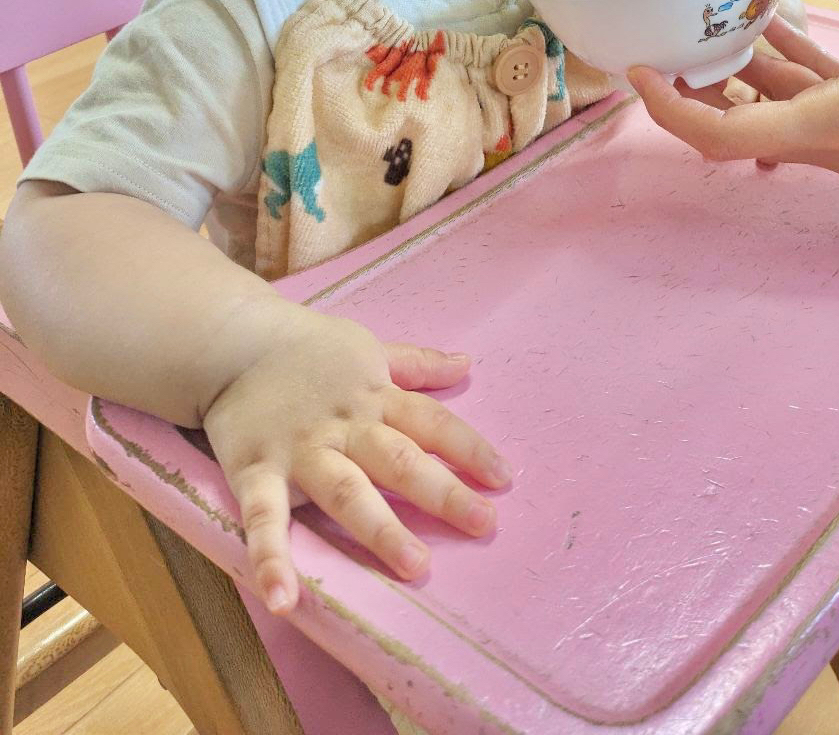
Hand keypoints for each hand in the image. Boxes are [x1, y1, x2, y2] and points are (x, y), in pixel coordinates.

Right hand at [202, 305, 510, 614]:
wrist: (232, 340)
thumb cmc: (307, 349)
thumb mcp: (368, 348)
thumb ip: (417, 365)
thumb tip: (467, 364)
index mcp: (374, 397)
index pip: (431, 423)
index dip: (469, 449)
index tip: (504, 478)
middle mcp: (345, 426)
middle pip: (399, 460)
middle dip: (442, 492)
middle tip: (485, 524)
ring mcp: (301, 451)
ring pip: (346, 492)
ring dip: (380, 529)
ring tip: (416, 565)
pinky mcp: (255, 472)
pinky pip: (264, 519)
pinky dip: (272, 558)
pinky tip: (284, 600)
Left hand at [629, 0, 838, 176]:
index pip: (726, 139)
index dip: (670, 110)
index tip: (638, 70)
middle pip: (741, 127)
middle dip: (694, 83)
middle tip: (657, 33)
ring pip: (776, 112)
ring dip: (740, 70)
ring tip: (702, 14)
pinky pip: (813, 101)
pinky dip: (785, 67)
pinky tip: (770, 17)